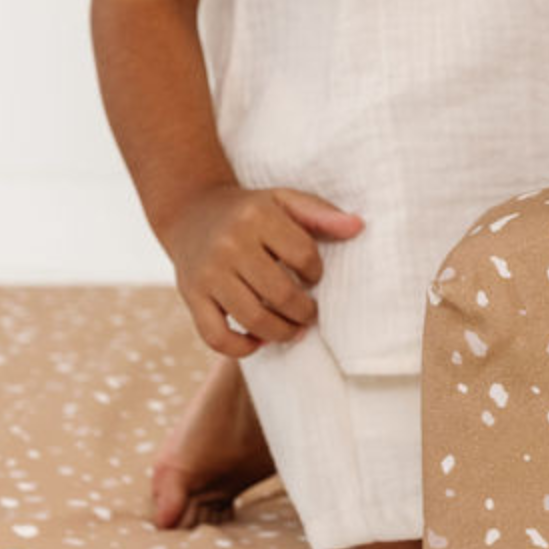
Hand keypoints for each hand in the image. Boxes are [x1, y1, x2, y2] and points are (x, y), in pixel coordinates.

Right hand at [161, 185, 365, 358]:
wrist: (191, 211)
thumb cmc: (249, 211)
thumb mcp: (283, 200)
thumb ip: (320, 213)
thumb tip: (358, 227)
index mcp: (257, 217)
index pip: (303, 255)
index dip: (315, 272)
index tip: (312, 276)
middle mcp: (230, 244)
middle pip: (281, 293)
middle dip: (304, 311)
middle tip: (309, 313)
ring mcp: (208, 273)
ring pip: (253, 318)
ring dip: (281, 332)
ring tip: (293, 329)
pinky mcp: (191, 296)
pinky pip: (216, 336)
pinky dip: (241, 348)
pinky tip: (258, 341)